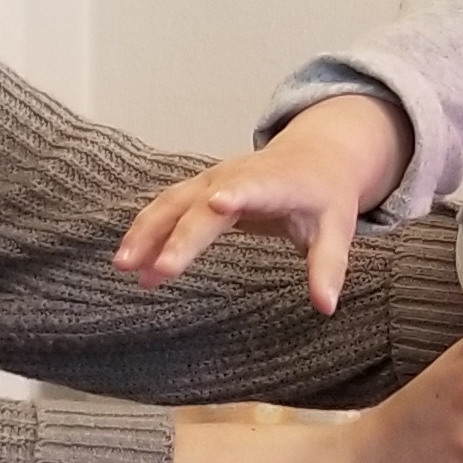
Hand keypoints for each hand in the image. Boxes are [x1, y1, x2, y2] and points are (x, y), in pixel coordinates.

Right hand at [113, 95, 406, 312]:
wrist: (314, 156)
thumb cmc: (325, 196)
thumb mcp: (337, 229)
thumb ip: (328, 266)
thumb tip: (326, 307)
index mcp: (276, 183)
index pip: (254, 187)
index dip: (236, 194)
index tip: (217, 203)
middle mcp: (237, 177)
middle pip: (202, 205)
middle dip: (179, 235)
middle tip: (158, 271)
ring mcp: (213, 180)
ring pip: (173, 202)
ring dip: (148, 230)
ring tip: (125, 266)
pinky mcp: (198, 188)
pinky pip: (167, 206)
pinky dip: (147, 229)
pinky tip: (129, 258)